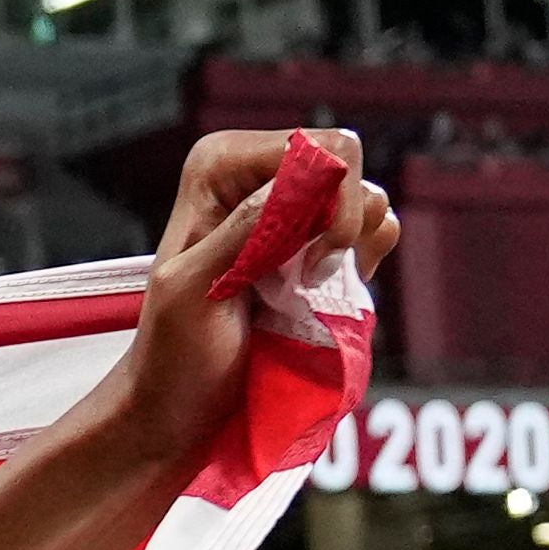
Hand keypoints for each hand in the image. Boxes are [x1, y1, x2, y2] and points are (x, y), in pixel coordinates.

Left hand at [116, 127, 396, 463]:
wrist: (182, 401)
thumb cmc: (173, 353)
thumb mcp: (191, 290)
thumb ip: (241, 233)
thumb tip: (294, 183)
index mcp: (219, 164)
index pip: (315, 148)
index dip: (330, 200)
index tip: (310, 261)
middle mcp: (256, 170)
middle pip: (348, 160)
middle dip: (344, 222)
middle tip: (311, 276)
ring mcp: (291, 202)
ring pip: (365, 195)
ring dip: (352, 246)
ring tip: (305, 288)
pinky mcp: (316, 237)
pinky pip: (375, 225)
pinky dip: (365, 257)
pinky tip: (324, 288)